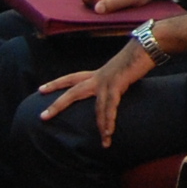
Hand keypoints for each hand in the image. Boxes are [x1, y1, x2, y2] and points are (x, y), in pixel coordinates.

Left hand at [38, 41, 157, 146]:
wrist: (146, 46)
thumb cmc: (136, 57)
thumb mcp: (120, 70)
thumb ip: (114, 81)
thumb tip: (116, 89)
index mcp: (98, 74)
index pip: (71, 78)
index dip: (56, 84)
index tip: (40, 89)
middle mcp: (99, 77)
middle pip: (73, 91)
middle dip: (58, 104)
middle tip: (43, 116)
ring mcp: (107, 81)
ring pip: (97, 107)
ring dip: (100, 125)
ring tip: (103, 141)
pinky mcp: (118, 84)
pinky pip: (111, 107)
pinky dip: (110, 121)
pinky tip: (110, 133)